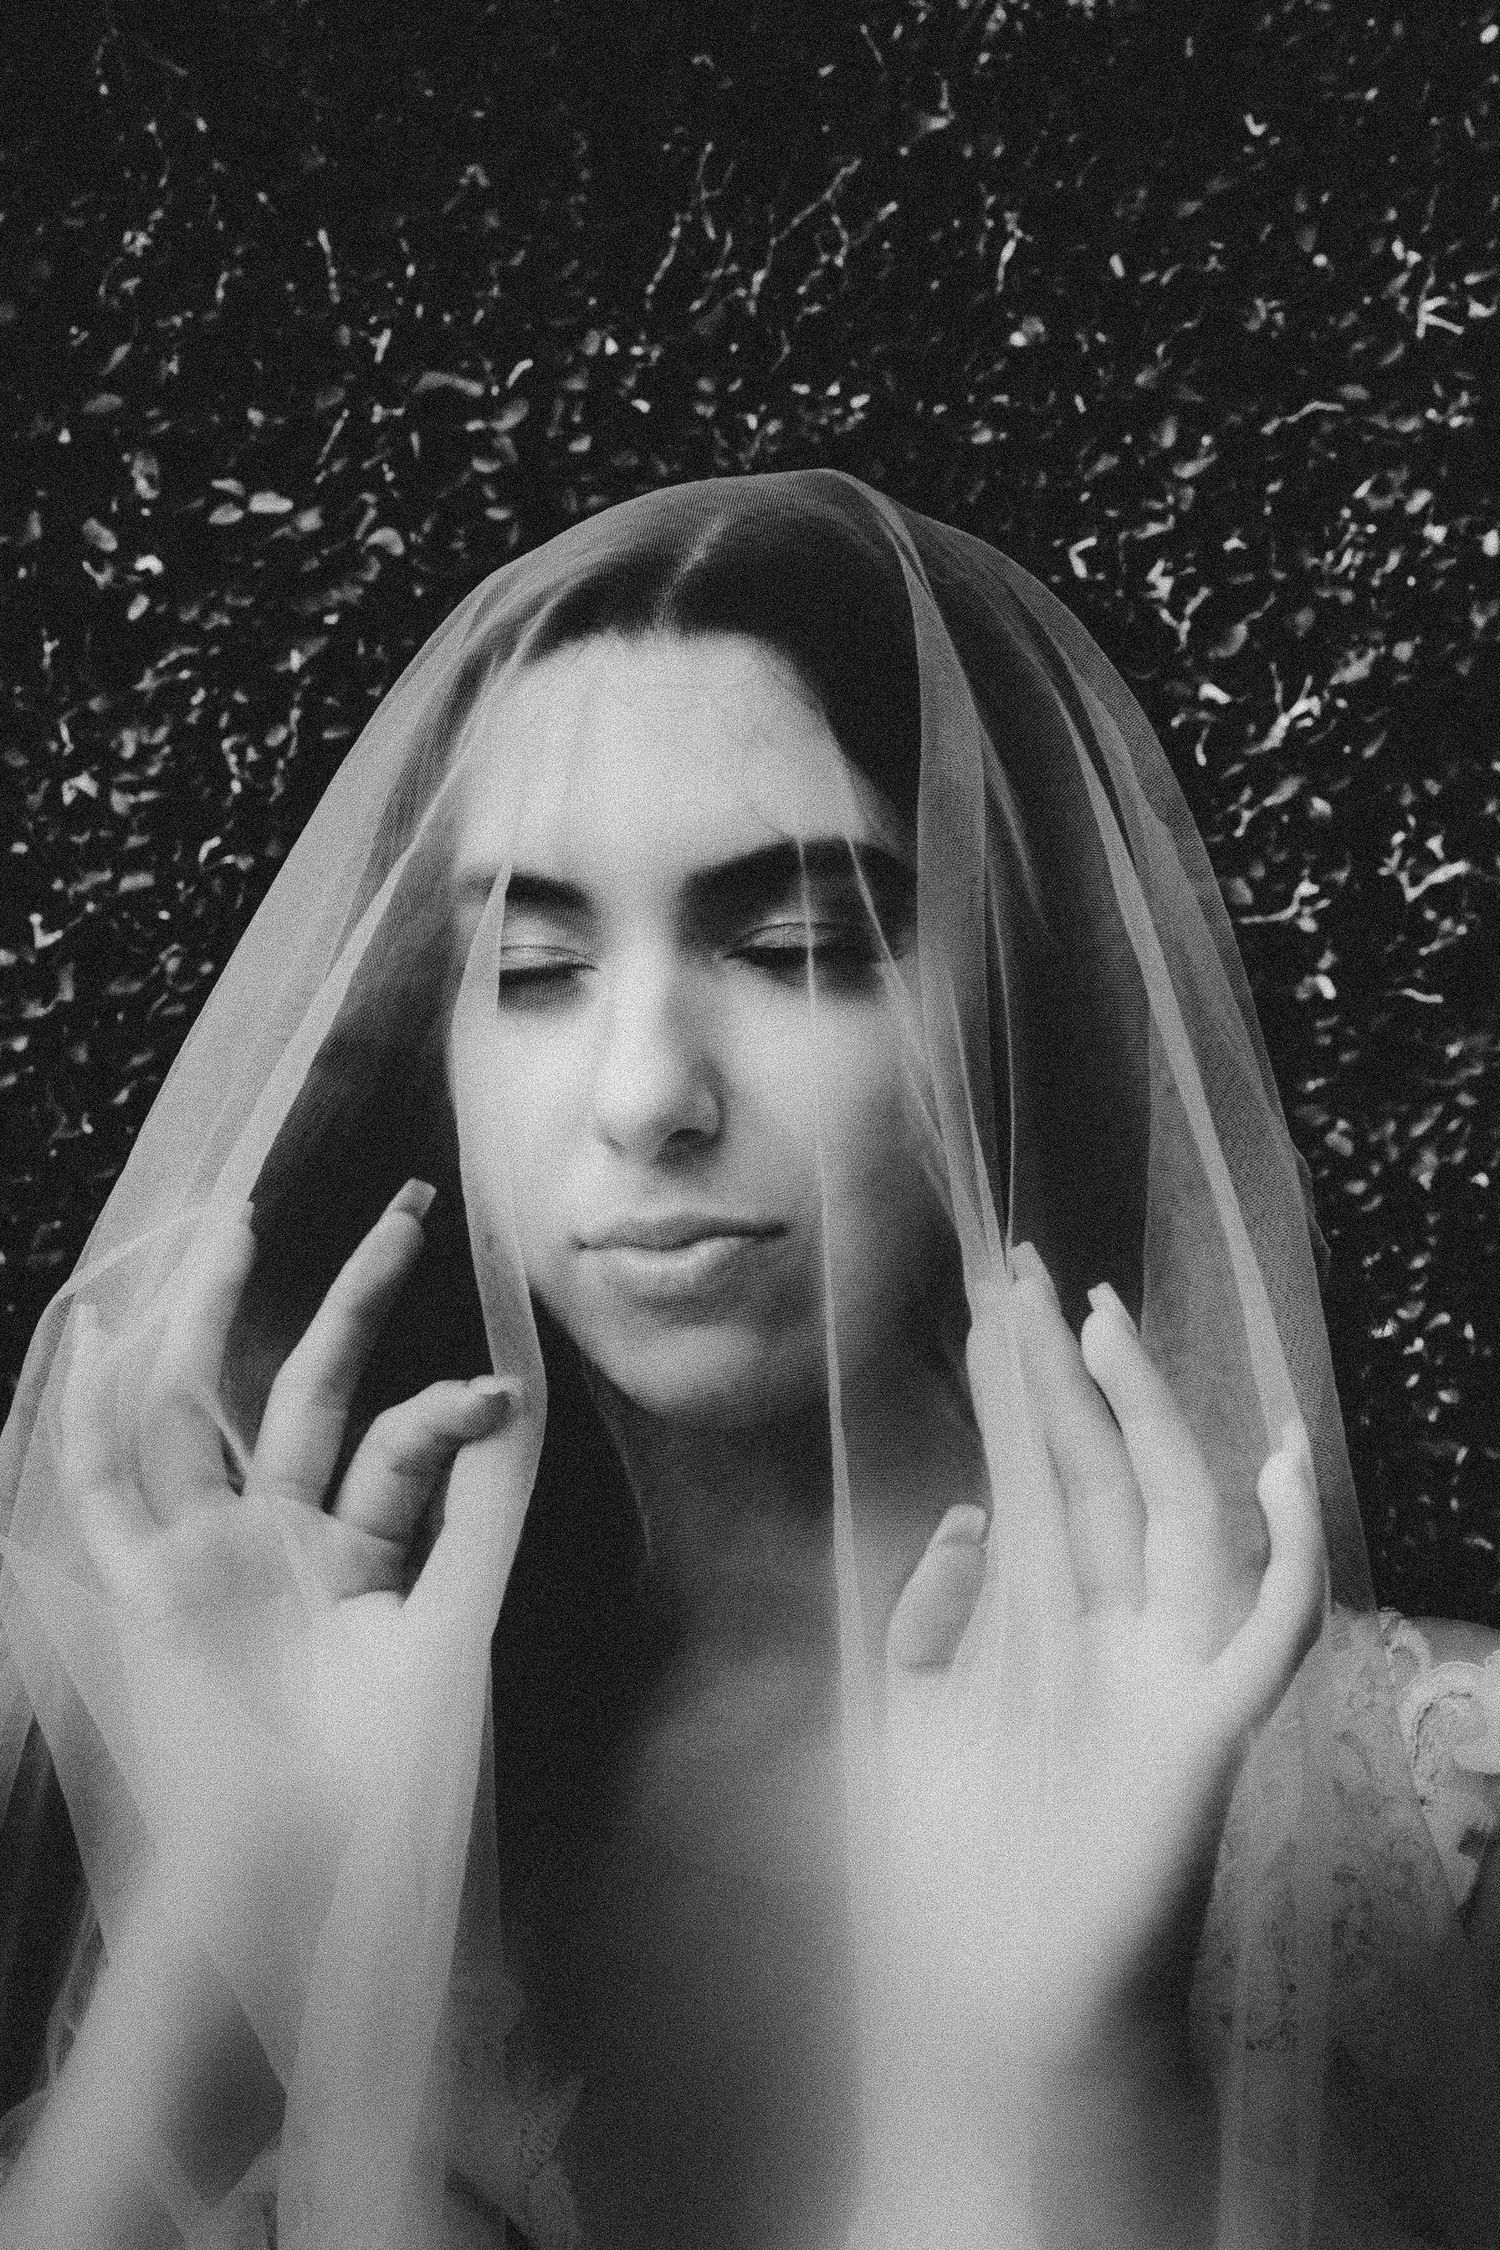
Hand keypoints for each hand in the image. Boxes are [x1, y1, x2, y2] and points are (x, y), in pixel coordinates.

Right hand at [59, 1180, 530, 1904]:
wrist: (296, 1870)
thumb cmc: (381, 1779)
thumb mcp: (447, 1638)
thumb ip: (469, 1528)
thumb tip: (502, 1414)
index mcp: (359, 1557)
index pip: (399, 1448)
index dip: (447, 1413)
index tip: (499, 1393)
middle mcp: (282, 1542)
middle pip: (310, 1391)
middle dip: (354, 1296)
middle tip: (406, 1205)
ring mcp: (208, 1557)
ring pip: (200, 1410)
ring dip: (209, 1317)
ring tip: (234, 1222)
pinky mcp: (142, 1590)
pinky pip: (103, 1490)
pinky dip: (89, 1413)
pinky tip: (96, 1331)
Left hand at [864, 1247, 1326, 2236]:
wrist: (985, 2019)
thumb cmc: (943, 1881)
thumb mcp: (901, 1718)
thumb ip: (929, 1615)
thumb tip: (966, 1518)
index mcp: (1038, 1628)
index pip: (1027, 1474)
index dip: (1007, 1384)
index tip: (983, 1294)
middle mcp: (1108, 1633)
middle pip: (1088, 1471)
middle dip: (1055, 1369)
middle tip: (1019, 1265)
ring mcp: (1160, 1674)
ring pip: (1167, 1513)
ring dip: (1138, 1416)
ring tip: (1096, 1320)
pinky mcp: (1203, 1732)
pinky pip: (1270, 1629)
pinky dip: (1289, 1550)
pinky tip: (1280, 1463)